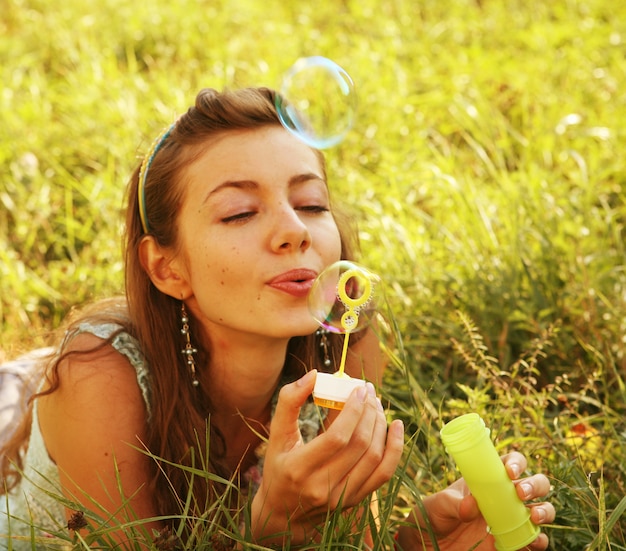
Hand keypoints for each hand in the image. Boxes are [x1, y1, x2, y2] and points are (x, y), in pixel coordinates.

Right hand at [251, 370, 404, 544]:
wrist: (282, 514)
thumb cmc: (278, 465)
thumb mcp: (276, 435)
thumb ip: (289, 402)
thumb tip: (313, 374)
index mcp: (298, 468)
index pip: (337, 438)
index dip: (353, 411)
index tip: (359, 389)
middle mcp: (321, 487)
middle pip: (359, 445)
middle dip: (369, 412)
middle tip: (369, 391)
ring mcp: (341, 497)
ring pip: (374, 457)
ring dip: (381, 425)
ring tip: (377, 405)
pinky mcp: (355, 501)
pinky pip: (383, 473)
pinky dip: (395, 448)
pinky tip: (396, 426)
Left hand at [396, 452, 554, 549]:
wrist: (432, 543)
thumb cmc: (435, 514)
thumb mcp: (439, 503)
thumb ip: (454, 502)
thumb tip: (472, 504)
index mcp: (489, 479)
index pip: (511, 463)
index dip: (517, 463)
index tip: (510, 472)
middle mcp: (506, 496)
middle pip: (536, 483)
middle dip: (536, 485)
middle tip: (521, 493)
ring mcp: (512, 518)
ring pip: (543, 509)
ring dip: (544, 510)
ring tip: (534, 516)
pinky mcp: (514, 542)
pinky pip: (535, 541)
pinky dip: (538, 541)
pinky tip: (531, 542)